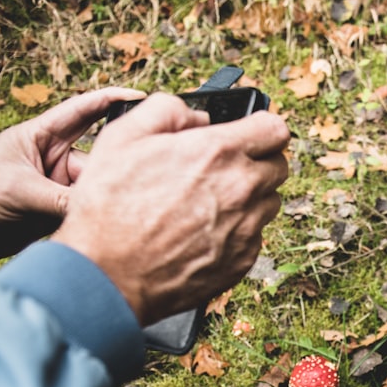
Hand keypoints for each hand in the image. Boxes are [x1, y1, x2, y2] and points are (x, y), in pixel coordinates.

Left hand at [0, 87, 145, 261]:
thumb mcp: (18, 192)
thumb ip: (61, 199)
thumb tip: (101, 208)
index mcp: (40, 136)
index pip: (81, 111)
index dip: (111, 99)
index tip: (142, 95)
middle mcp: (55, 159)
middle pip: (100, 155)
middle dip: (116, 164)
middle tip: (132, 179)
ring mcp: (59, 185)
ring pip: (97, 187)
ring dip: (103, 198)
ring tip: (109, 213)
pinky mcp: (61, 210)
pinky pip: (89, 210)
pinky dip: (97, 217)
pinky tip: (105, 226)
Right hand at [52, 93, 289, 325]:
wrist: (107, 275)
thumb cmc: (108, 207)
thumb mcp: (122, 137)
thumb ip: (166, 111)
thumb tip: (197, 117)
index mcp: (218, 153)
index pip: (275, 129)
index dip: (261, 128)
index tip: (249, 134)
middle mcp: (242, 190)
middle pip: (279, 166)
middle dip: (257, 161)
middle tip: (225, 168)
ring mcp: (247, 228)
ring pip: (269, 202)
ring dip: (249, 198)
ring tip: (210, 203)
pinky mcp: (244, 259)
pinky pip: (255, 236)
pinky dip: (237, 231)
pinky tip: (203, 233)